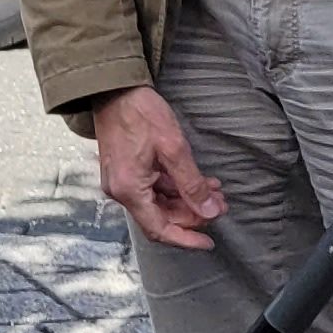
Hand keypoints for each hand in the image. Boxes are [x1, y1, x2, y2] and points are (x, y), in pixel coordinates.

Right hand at [91, 84, 225, 251]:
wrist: (114, 90)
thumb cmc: (140, 114)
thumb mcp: (173, 148)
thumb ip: (192, 184)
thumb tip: (209, 211)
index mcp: (130, 190)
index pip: (160, 229)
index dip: (186, 239)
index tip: (208, 242)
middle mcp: (121, 191)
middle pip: (160, 217)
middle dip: (192, 214)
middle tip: (219, 204)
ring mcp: (121, 181)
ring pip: (158, 203)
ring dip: (186, 200)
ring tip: (213, 190)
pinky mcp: (125, 171)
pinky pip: (151, 189)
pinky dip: (175, 188)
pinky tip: (196, 180)